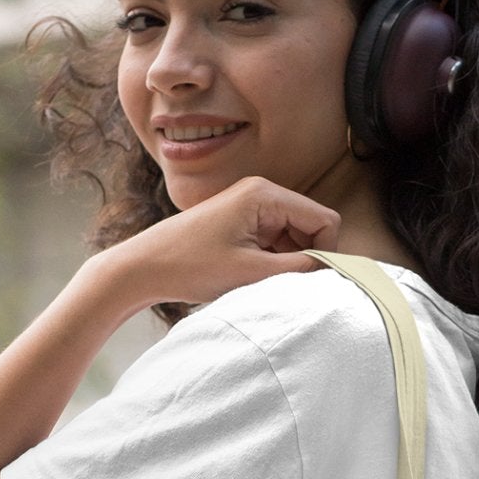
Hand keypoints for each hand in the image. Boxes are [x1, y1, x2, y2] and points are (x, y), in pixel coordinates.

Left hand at [101, 174, 341, 312]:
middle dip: (305, 258)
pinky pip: (274, 243)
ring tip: (259, 282)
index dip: (326, 253)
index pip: (324, 220)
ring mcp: (250, 207)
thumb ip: (299, 269)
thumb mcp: (251, 272)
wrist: (143, 267)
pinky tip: (250, 278)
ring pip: (293, 238)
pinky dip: (272, 263)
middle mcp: (261, 193)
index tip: (310, 282)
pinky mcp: (241, 223)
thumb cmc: (190, 266)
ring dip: (287, 263)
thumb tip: (334, 270)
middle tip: (282, 285)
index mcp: (265, 194)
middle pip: (311, 227)